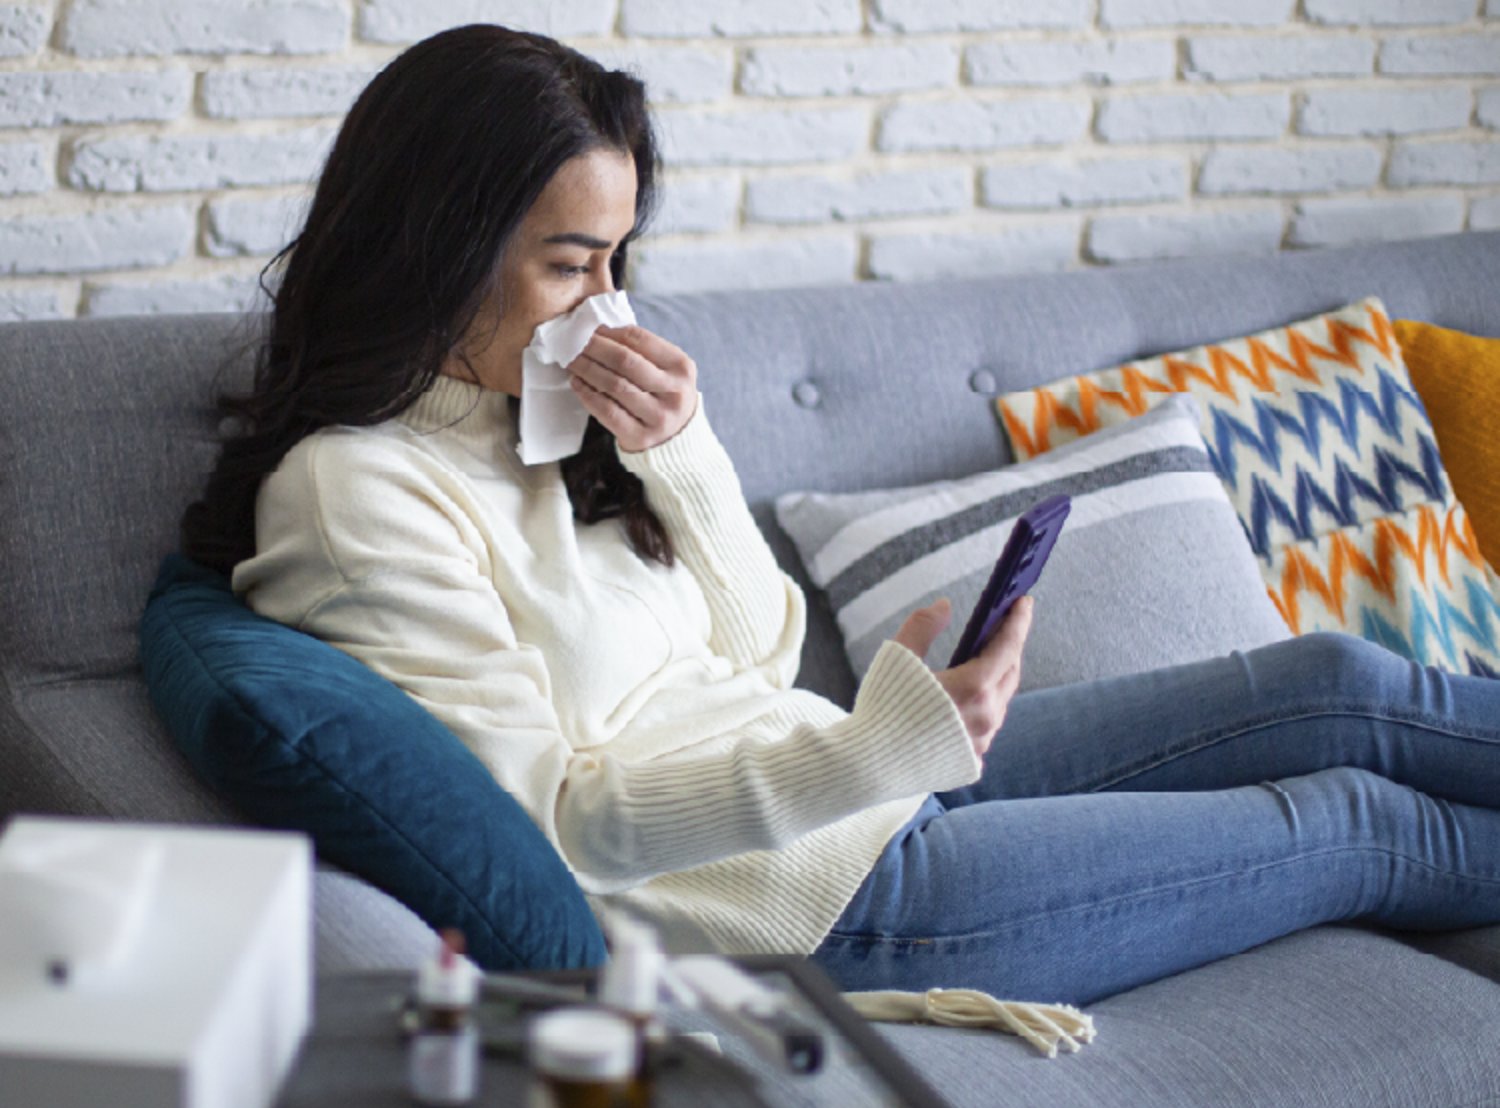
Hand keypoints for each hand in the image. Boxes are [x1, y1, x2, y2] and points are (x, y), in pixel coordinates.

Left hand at [566, 324, 698, 452]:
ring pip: (614, 385)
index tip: (590, 327)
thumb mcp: (665, 369)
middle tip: (574, 341)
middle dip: (595, 348)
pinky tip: (577, 383)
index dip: (610, 331)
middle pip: (625, 361)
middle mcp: (674, 392)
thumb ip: (641, 350)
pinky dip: (588, 394)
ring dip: (587, 369)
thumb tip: (600, 329)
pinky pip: (607, 411)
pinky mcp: (641, 437)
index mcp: (682, 367)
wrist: (675, 438)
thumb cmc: (663, 394)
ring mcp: (658, 417)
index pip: (640, 340)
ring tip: (572, 360)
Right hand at [892, 595, 1033, 759]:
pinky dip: (982, 710)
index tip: (1024, 601)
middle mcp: (985, 718)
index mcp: (973, 688)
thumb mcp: (898, 656)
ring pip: (999, 704)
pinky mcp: (971, 764)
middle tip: (1002, 628)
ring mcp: (980, 744)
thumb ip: (924, 624)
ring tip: (986, 661)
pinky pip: (985, 730)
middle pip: (1010, 674)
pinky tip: (968, 701)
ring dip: (997, 679)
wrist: (866, 766)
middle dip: (1009, 647)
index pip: (1008, 646)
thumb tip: (945, 606)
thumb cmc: (881, 708)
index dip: (1018, 621)